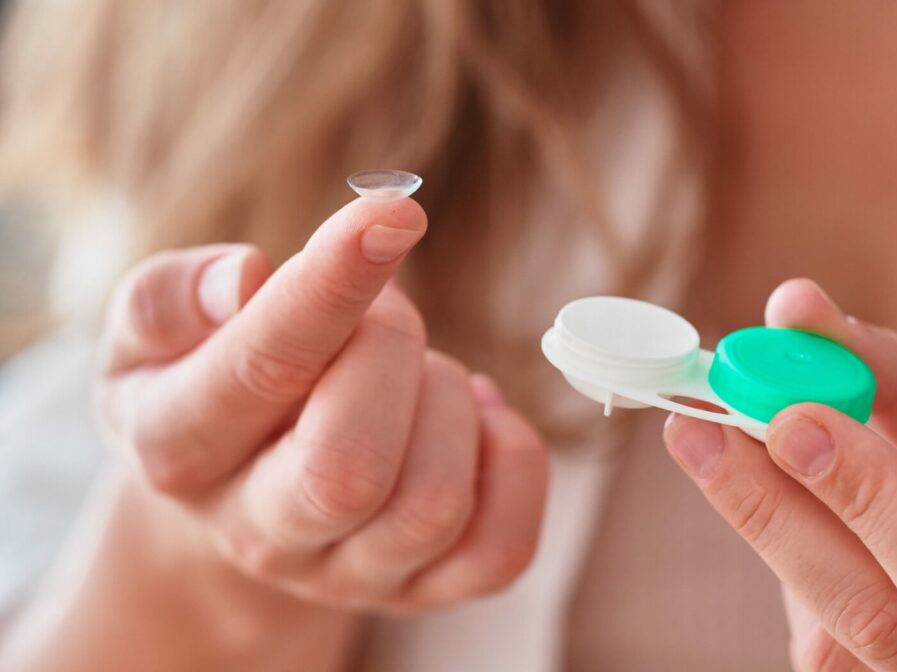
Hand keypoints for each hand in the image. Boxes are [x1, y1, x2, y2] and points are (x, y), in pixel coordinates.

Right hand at [95, 196, 546, 613]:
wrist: (234, 488)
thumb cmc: (203, 384)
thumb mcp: (151, 331)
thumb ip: (174, 297)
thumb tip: (246, 281)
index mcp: (180, 450)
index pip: (262, 374)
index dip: (332, 287)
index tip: (394, 212)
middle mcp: (260, 532)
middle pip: (350, 467)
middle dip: (392, 351)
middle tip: (382, 313)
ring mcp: (348, 573)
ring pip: (434, 505)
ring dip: (449, 401)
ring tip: (415, 372)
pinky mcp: (425, 589)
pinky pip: (501, 548)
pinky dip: (512, 461)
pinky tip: (474, 417)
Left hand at [663, 279, 896, 670]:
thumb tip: (794, 307)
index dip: (867, 500)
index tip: (787, 418)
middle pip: (872, 621)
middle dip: (771, 515)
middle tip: (696, 429)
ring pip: (830, 637)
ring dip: (771, 530)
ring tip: (725, 449)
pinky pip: (818, 640)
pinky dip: (789, 558)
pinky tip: (784, 504)